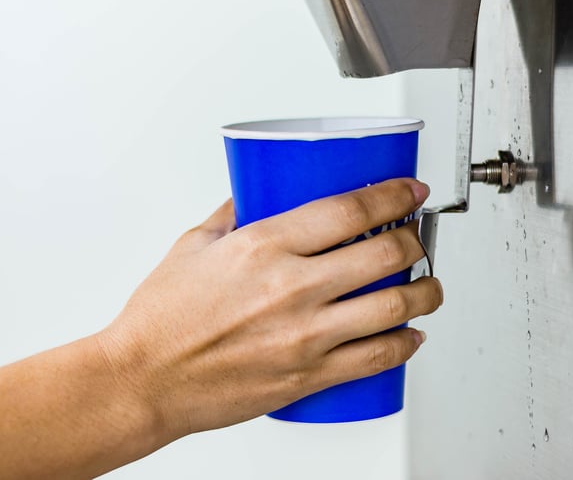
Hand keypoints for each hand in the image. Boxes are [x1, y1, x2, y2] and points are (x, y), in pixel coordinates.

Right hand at [98, 178, 441, 441]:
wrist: (144, 381)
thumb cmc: (161, 319)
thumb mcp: (194, 246)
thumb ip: (232, 213)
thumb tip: (256, 194)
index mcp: (264, 246)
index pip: (350, 210)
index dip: (393, 195)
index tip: (409, 191)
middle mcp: (292, 288)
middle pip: (384, 254)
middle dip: (414, 240)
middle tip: (416, 237)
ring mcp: (305, 335)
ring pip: (393, 307)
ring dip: (425, 292)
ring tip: (429, 285)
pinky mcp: (308, 376)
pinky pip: (375, 358)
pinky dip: (405, 344)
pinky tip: (411, 335)